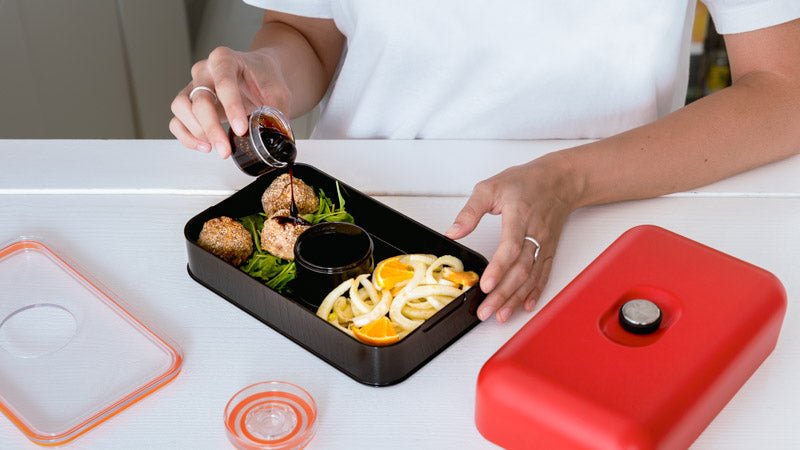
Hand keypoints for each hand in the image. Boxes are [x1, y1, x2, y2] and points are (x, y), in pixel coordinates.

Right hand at [169, 47, 289, 157]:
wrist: (258, 73)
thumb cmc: (265, 78)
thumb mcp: (278, 92)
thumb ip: (277, 113)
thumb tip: (280, 140)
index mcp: (225, 59)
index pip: (224, 83)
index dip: (232, 108)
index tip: (241, 129)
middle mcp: (204, 70)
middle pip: (199, 98)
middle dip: (211, 127)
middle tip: (226, 150)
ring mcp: (193, 85)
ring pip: (181, 107)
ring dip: (196, 131)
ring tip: (217, 147)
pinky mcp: (189, 103)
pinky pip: (177, 120)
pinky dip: (186, 136)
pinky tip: (205, 146)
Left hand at [445, 152, 580, 322]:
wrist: (560, 180)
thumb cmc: (526, 182)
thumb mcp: (491, 187)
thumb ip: (470, 211)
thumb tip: (453, 232)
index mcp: (519, 216)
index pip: (510, 247)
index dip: (498, 268)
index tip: (485, 285)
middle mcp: (535, 233)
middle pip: (520, 269)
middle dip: (503, 294)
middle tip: (486, 310)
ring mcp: (544, 244)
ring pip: (532, 277)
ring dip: (516, 299)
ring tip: (501, 315)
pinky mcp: (549, 250)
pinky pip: (543, 275)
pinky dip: (535, 293)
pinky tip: (525, 305)